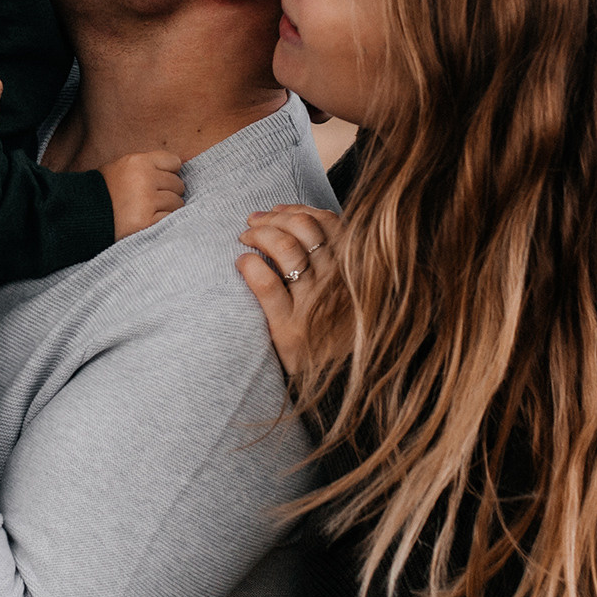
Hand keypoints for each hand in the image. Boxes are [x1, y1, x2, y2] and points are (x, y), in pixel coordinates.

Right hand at [102, 149, 184, 237]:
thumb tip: (179, 167)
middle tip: (151, 200)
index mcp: (138, 162)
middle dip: (168, 192)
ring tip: (149, 211)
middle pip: (178, 184)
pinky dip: (162, 222)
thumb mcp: (121, 168)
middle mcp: (144, 179)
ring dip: (167, 209)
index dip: (168, 173)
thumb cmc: (104, 191)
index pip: (173, 162)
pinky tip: (149, 222)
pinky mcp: (147, 222)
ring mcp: (146, 201)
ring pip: (177, 203)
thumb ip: (146, 166)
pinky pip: (169, 219)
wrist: (83, 216)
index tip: (159, 181)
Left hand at [233, 204, 339, 382]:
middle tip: (252, 223)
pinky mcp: (289, 330)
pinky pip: (267, 285)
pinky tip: (243, 263)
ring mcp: (314, 306)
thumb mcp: (346, 293)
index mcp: (353, 272)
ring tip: (245, 238)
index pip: (329, 222)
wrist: (333, 386)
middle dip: (273, 218)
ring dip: (259, 234)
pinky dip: (251, 265)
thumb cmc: (333, 332)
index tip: (276, 211)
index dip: (298, 210)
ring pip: (284, 248)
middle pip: (303, 230)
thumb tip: (297, 215)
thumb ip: (333, 258)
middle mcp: (337, 284)